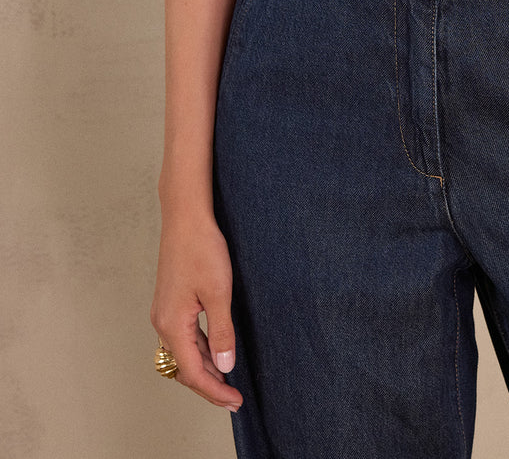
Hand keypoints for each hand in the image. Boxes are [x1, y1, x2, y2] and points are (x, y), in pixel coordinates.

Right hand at [151, 214, 241, 411]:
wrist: (185, 217)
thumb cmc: (201, 249)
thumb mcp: (218, 293)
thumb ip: (222, 332)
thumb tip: (225, 366)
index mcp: (172, 325)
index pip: (193, 372)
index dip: (214, 390)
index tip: (235, 401)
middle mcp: (162, 323)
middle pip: (184, 367)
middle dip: (209, 384)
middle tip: (233, 397)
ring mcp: (164, 312)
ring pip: (184, 353)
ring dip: (204, 367)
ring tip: (228, 378)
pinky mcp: (170, 303)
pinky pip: (184, 336)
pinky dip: (200, 348)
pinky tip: (216, 348)